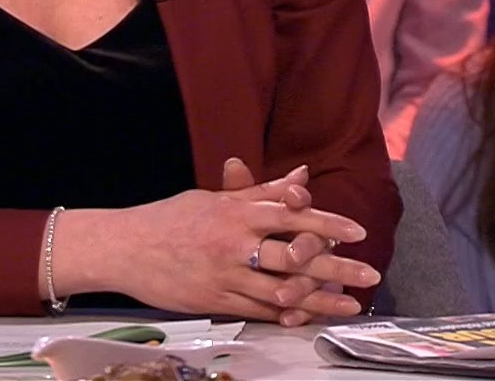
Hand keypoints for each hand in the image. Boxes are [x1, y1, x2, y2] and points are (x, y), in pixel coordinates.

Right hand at [52, 163, 376, 320]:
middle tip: (369, 274)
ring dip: (320, 298)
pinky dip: (287, 314)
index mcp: (235, 209)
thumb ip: (261, 191)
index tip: (356, 231)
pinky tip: (309, 317)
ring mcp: (226, 273)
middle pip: (295, 254)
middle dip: (336, 266)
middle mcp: (235, 240)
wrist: (125, 247)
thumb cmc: (171, 218)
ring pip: (282, 289)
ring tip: (351, 304)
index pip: (291, 213)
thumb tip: (301, 176)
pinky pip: (259, 310)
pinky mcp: (216, 299)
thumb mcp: (215, 198)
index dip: (326, 221)